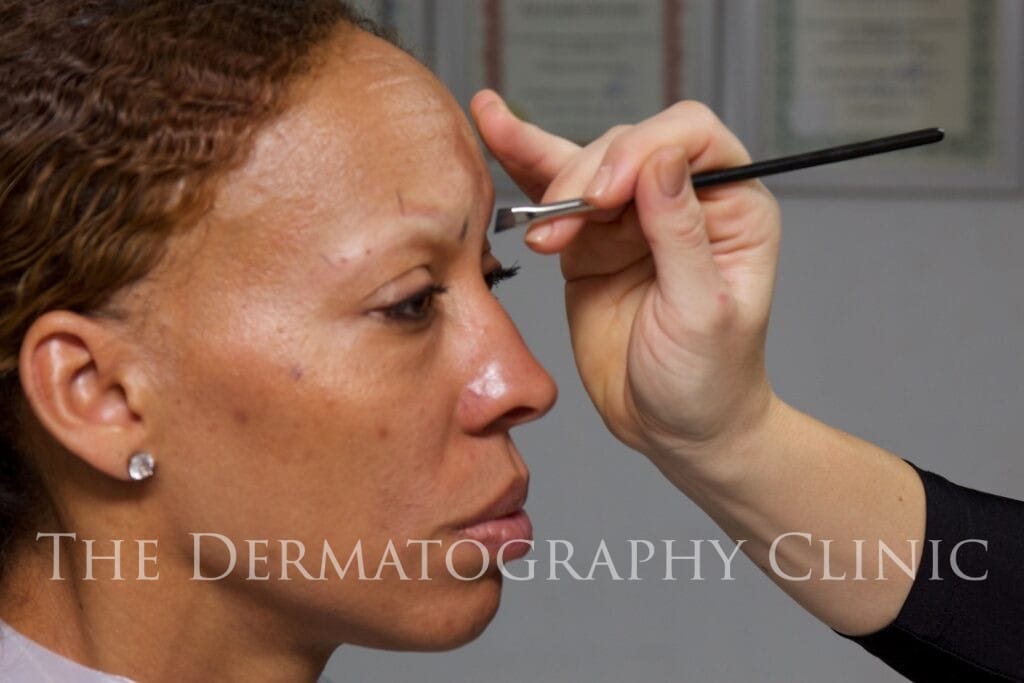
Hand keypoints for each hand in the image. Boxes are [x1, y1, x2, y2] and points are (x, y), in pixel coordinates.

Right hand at [472, 91, 781, 468]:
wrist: (674, 429)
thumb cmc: (709, 379)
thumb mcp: (703, 313)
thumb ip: (681, 235)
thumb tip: (661, 161)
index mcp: (732, 206)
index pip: (691, 137)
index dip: (643, 148)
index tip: (606, 195)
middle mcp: (683, 200)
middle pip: (629, 145)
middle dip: (588, 176)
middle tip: (563, 226)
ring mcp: (632, 218)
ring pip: (586, 164)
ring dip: (554, 186)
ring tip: (538, 230)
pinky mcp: (591, 241)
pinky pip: (556, 194)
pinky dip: (525, 163)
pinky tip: (495, 125)